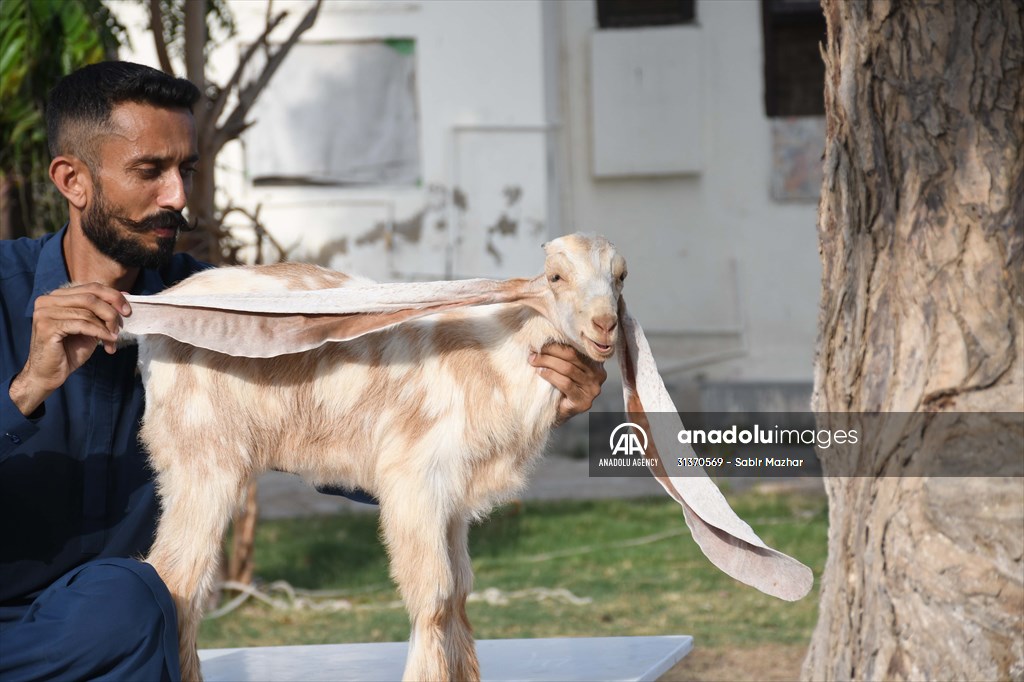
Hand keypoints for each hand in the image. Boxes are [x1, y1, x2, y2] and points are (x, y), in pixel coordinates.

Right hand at [9, 283, 130, 415]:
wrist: (49, 374)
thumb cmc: (69, 350)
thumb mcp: (90, 326)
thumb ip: (102, 310)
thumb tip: (125, 295)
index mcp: (57, 296)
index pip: (91, 287)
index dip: (113, 297)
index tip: (127, 311)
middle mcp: (47, 300)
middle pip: (91, 297)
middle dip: (111, 312)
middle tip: (121, 327)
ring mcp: (45, 312)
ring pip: (88, 312)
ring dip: (107, 326)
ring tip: (113, 339)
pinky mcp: (47, 326)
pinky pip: (83, 325)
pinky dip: (100, 333)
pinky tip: (108, 342)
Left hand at [529, 342, 606, 425]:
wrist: (557, 413)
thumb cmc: (559, 386)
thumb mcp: (565, 367)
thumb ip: (563, 354)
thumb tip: (544, 337)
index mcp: (596, 363)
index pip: (577, 347)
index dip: (557, 343)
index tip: (541, 342)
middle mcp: (598, 375)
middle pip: (572, 356)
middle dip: (550, 352)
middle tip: (533, 352)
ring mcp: (593, 389)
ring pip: (568, 369)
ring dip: (547, 362)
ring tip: (534, 361)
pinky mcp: (584, 402)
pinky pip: (566, 384)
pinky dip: (551, 376)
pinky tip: (541, 373)